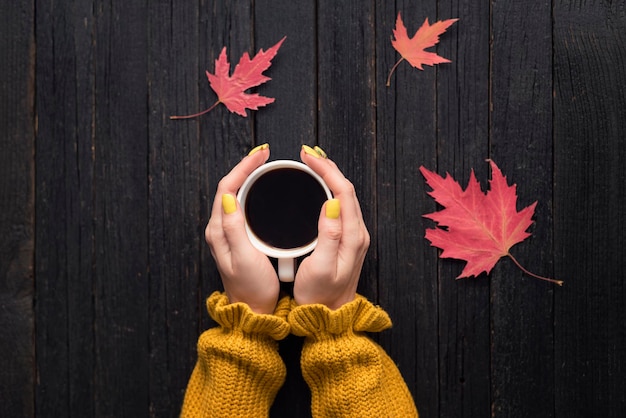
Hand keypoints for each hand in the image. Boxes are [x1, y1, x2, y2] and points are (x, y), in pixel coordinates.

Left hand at [204, 145, 279, 313]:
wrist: (252, 311)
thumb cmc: (252, 289)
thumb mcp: (245, 258)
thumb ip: (234, 229)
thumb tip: (229, 198)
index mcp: (219, 231)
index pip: (227, 188)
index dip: (243, 167)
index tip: (261, 155)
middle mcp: (219, 229)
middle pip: (229, 187)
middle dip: (245, 167)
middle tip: (264, 154)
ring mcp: (226, 233)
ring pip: (234, 194)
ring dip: (247, 176)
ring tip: (264, 165)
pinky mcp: (236, 237)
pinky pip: (241, 205)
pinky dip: (251, 191)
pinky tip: (263, 189)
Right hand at [294, 146, 369, 309]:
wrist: (330, 319)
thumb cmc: (320, 296)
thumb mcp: (322, 268)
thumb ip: (329, 236)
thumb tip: (333, 203)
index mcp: (352, 236)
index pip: (343, 191)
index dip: (326, 170)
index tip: (307, 157)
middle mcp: (357, 233)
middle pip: (347, 189)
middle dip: (327, 167)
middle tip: (306, 154)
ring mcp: (354, 237)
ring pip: (345, 196)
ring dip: (329, 176)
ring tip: (311, 164)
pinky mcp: (347, 241)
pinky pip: (341, 206)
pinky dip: (329, 190)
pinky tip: (317, 188)